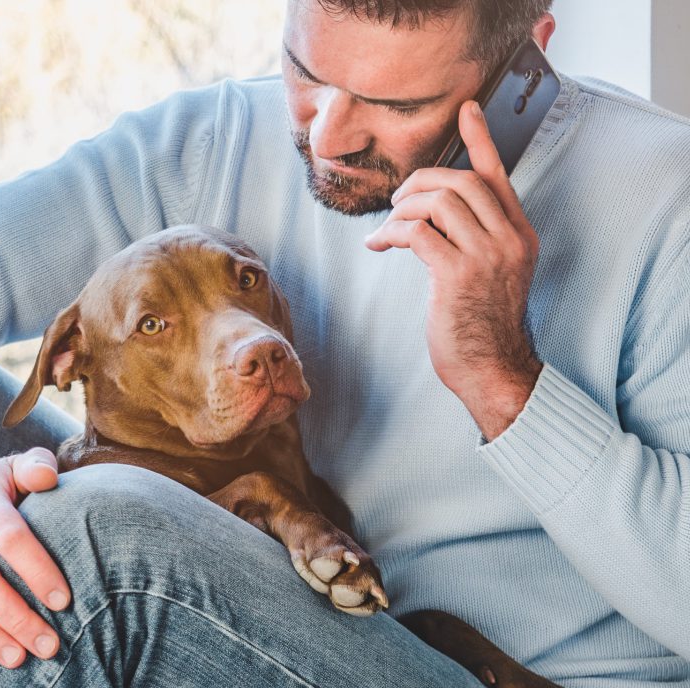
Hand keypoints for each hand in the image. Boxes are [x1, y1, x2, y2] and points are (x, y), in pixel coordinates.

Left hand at [364, 100, 542, 440]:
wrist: (492, 368)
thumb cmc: (482, 324)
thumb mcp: (492, 273)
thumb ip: (474, 238)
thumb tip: (432, 211)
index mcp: (520, 234)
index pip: (498, 175)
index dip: (480, 139)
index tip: (466, 110)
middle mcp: (509, 239)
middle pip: (461, 182)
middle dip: (418, 183)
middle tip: (396, 201)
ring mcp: (486, 257)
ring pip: (437, 202)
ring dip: (401, 209)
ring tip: (387, 228)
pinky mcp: (457, 276)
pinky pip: (416, 233)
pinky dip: (389, 233)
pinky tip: (377, 245)